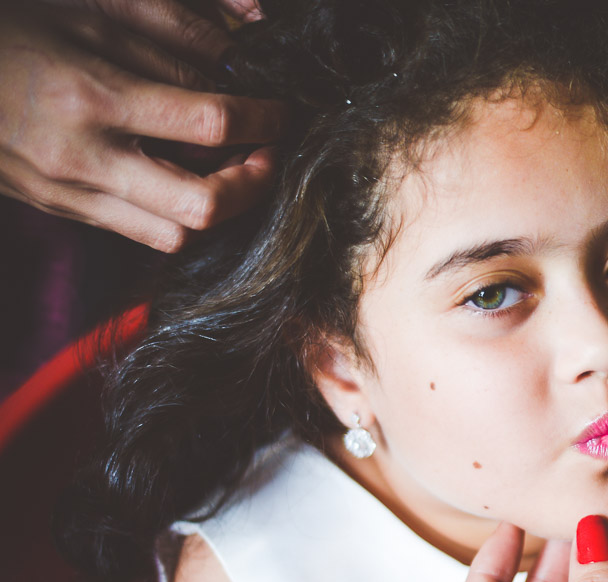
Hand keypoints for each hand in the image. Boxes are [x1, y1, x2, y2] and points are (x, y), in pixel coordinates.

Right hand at [0, 0, 284, 250]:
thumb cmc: (10, 27)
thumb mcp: (87, 8)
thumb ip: (170, 33)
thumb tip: (238, 57)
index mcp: (91, 96)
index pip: (209, 123)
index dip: (263, 121)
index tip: (281, 113)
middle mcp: (82, 158)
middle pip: (202, 206)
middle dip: (253, 184)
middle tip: (267, 153)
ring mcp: (69, 193)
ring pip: (175, 234)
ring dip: (219, 208)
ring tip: (231, 170)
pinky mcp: (62, 210)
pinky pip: (140, 234)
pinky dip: (177, 216)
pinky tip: (185, 180)